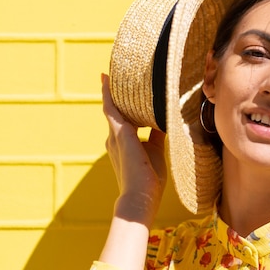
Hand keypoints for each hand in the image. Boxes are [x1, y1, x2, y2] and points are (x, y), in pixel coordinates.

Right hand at [101, 73, 166, 226]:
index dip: (122, 107)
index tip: (122, 94)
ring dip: (110, 91)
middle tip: (111, 77)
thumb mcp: (155, 152)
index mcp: (123, 144)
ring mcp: (115, 135)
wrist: (141, 196)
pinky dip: (108, 94)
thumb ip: (156, 137)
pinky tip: (107, 80)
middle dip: (113, 96)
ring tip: (108, 74)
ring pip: (111, 107)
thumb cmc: (150, 180)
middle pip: (114, 111)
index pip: (123, 120)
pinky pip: (111, 108)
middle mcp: (115, 138)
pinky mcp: (119, 133)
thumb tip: (163, 123)